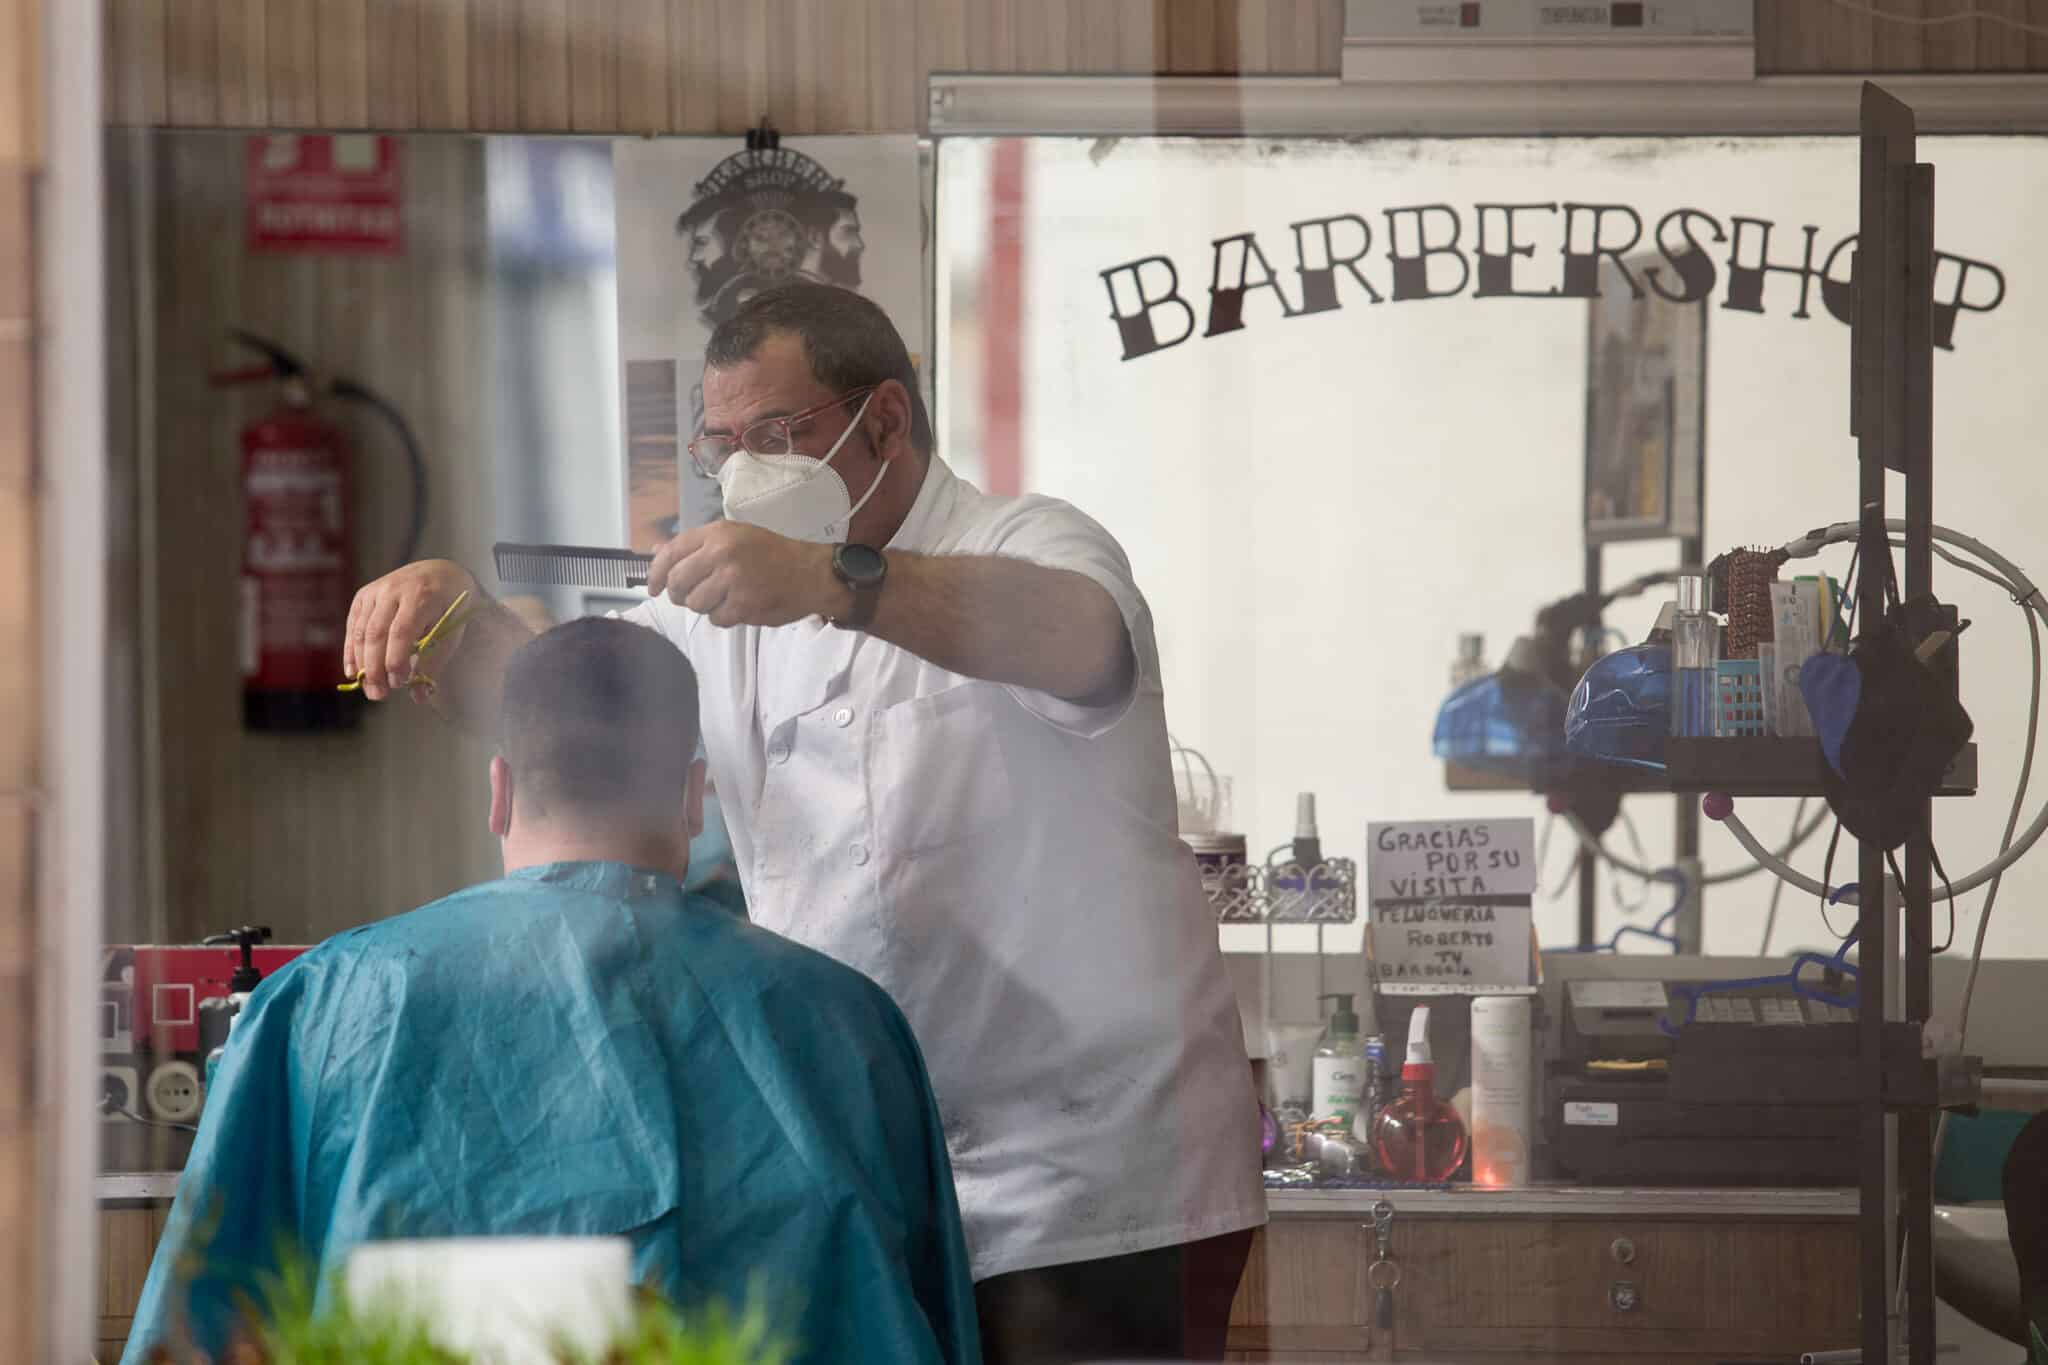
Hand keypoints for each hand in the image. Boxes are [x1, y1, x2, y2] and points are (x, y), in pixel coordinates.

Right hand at [343, 559, 479, 700]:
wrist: (440, 572)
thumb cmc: (449, 607)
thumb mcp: (451, 630)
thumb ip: (434, 661)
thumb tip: (419, 696)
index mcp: (420, 596)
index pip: (402, 631)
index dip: (396, 659)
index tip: (398, 683)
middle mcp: (394, 590)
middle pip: (377, 633)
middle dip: (375, 667)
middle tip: (378, 695)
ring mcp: (376, 591)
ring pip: (361, 631)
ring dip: (362, 663)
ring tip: (370, 688)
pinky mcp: (364, 595)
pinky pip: (353, 625)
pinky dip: (351, 650)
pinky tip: (354, 672)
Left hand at [645, 522, 844, 627]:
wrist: (811, 573)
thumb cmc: (773, 554)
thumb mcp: (734, 536)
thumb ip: (695, 545)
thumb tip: (656, 551)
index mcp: (717, 533)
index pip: (671, 553)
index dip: (656, 574)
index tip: (654, 587)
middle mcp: (722, 553)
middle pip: (678, 583)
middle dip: (680, 595)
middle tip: (693, 596)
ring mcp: (732, 580)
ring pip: (695, 604)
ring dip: (706, 606)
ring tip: (725, 598)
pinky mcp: (743, 605)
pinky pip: (716, 619)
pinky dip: (725, 617)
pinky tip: (740, 606)